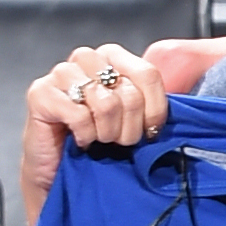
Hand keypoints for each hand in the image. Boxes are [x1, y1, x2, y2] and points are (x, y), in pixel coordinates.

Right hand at [18, 39, 174, 225]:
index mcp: (112, 56)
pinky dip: (84, 135)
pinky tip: (78, 139)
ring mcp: (60, 73)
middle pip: (129, 91)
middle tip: (118, 141)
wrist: (59, 169)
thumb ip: (151, 102)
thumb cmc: (98, 140)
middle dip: (129, 128)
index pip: (149, 73)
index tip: (150, 132)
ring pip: (105, 103)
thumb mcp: (133, 118)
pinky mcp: (40, 93)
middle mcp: (86, 58)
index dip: (155, 109)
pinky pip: (79, 115)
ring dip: (106, 132)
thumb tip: (185, 102)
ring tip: (98, 139)